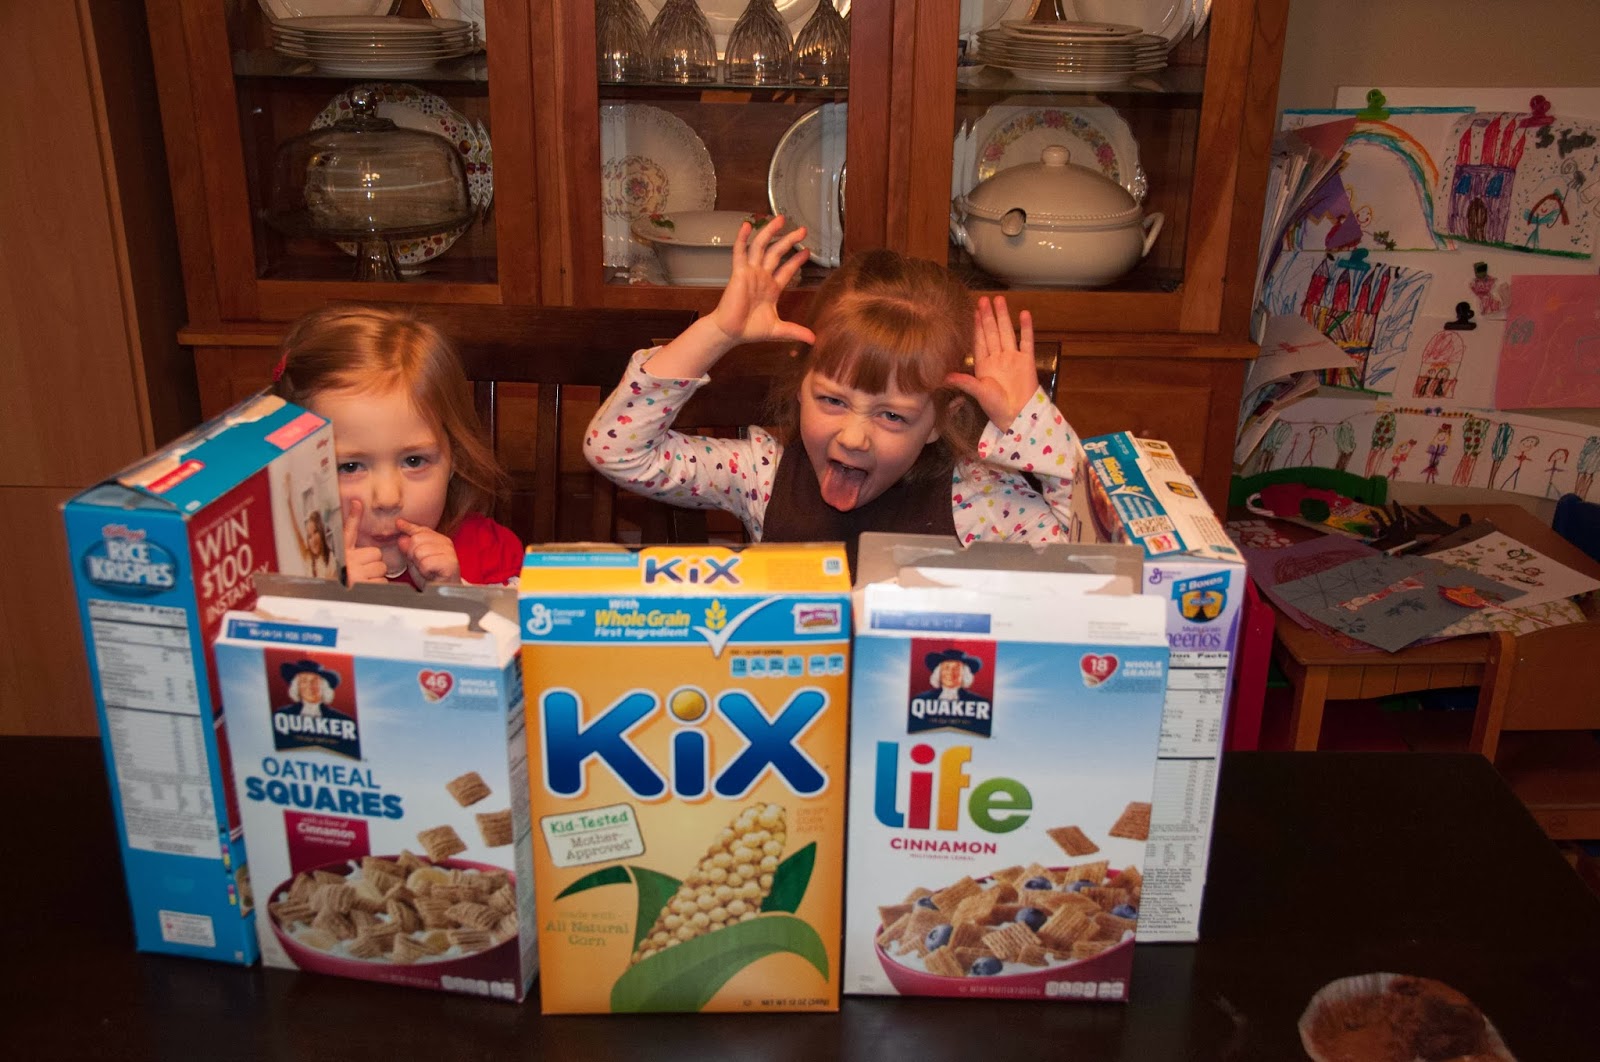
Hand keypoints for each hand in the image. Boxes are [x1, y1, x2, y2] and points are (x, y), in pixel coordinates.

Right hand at [341, 498, 388, 584]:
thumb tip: (356, 508)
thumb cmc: (343, 576)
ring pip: (381, 569)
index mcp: (343, 553)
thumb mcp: (344, 559)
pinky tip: (366, 587)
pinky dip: (377, 586)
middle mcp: (348, 561)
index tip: (357, 502)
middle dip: (374, 564)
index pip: (349, 532)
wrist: (334, 597)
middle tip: (362, 570)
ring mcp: (355, 573)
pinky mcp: (362, 586)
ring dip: (376, 576)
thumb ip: (352, 540)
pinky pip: (382, 582)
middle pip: (377, 555)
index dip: (354, 516)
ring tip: (363, 579)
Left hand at [397, 518, 460, 585]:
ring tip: (427, 570)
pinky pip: (426, 562)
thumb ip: (409, 548)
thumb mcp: (416, 560)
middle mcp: (445, 543)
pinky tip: (431, 573)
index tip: (399, 523)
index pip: (421, 529)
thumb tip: (402, 538)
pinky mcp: (450, 563)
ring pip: (420, 551)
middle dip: (413, 553)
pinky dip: (425, 570)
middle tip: (421, 564)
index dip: (408, 527)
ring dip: (419, 564)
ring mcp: (449, 552)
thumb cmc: (431, 577)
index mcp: (438, 539)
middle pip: (417, 539)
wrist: (441, 592)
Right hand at [707, 215, 815, 348]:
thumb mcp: (778, 330)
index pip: (787, 269)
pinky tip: (746, 225)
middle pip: (777, 252)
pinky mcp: (738, 273)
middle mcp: (762, 276)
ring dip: (770, 232)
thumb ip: (795, 331)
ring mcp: (750, 272)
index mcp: (772, 287)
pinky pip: (740, 252)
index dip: (797, 260)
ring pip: (761, 247)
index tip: (807, 251)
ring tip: (781, 219)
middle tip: (803, 229)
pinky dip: (742, 238)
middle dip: (790, 240)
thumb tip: (814, 340)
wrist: (731, 332)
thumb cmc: (750, 330)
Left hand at [945, 295, 1036, 430]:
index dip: (976, 326)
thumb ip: (963, 381)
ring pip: (1007, 332)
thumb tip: (942, 377)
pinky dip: (1026, 328)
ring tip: (999, 300)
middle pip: (992, 332)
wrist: (1018, 415)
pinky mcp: (1027, 361)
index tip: (972, 311)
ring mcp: (1013, 358)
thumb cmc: (996, 407)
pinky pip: (1026, 341)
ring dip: (1003, 316)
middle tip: (984, 299)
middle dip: (988, 316)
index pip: (979, 340)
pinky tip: (1024, 314)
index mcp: (984, 365)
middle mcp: (998, 358)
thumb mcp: (978, 392)